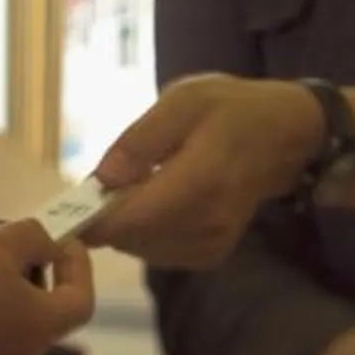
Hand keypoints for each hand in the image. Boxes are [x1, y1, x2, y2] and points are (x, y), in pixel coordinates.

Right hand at [0, 219, 95, 354]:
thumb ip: (33, 237)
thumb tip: (45, 243)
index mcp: (40, 329)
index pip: (81, 300)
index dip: (77, 265)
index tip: (56, 236)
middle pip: (45, 311)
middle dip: (33, 269)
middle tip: (5, 239)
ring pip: (10, 320)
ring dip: (2, 286)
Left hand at [89, 74, 323, 267]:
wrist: (284, 136)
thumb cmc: (231, 109)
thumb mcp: (184, 100)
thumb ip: (141, 139)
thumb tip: (100, 179)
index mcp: (199, 182)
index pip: (131, 219)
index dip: (91, 218)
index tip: (70, 201)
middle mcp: (206, 223)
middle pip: (130, 238)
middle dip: (106, 215)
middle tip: (103, 181)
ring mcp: (211, 244)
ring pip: (140, 248)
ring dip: (125, 224)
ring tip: (132, 186)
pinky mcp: (211, 254)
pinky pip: (159, 252)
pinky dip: (145, 232)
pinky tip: (153, 202)